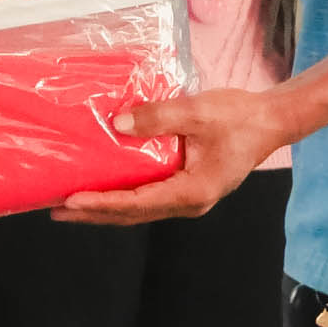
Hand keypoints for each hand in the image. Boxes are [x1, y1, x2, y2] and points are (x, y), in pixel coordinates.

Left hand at [55, 87, 291, 224]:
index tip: (72, 200)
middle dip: (93, 213)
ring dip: (104, 209)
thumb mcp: (199, 112)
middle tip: (56, 209)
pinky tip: (103, 191)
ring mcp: (189, 200)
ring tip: (71, 205)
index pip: (137, 203)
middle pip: (133, 214)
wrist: (271, 122)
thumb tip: (119, 122)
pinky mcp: (187, 189)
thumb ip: (159, 116)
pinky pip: (148, 199)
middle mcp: (189, 203)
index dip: (102, 203)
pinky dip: (121, 199)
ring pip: (139, 210)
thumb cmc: (240, 117)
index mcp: (192, 191)